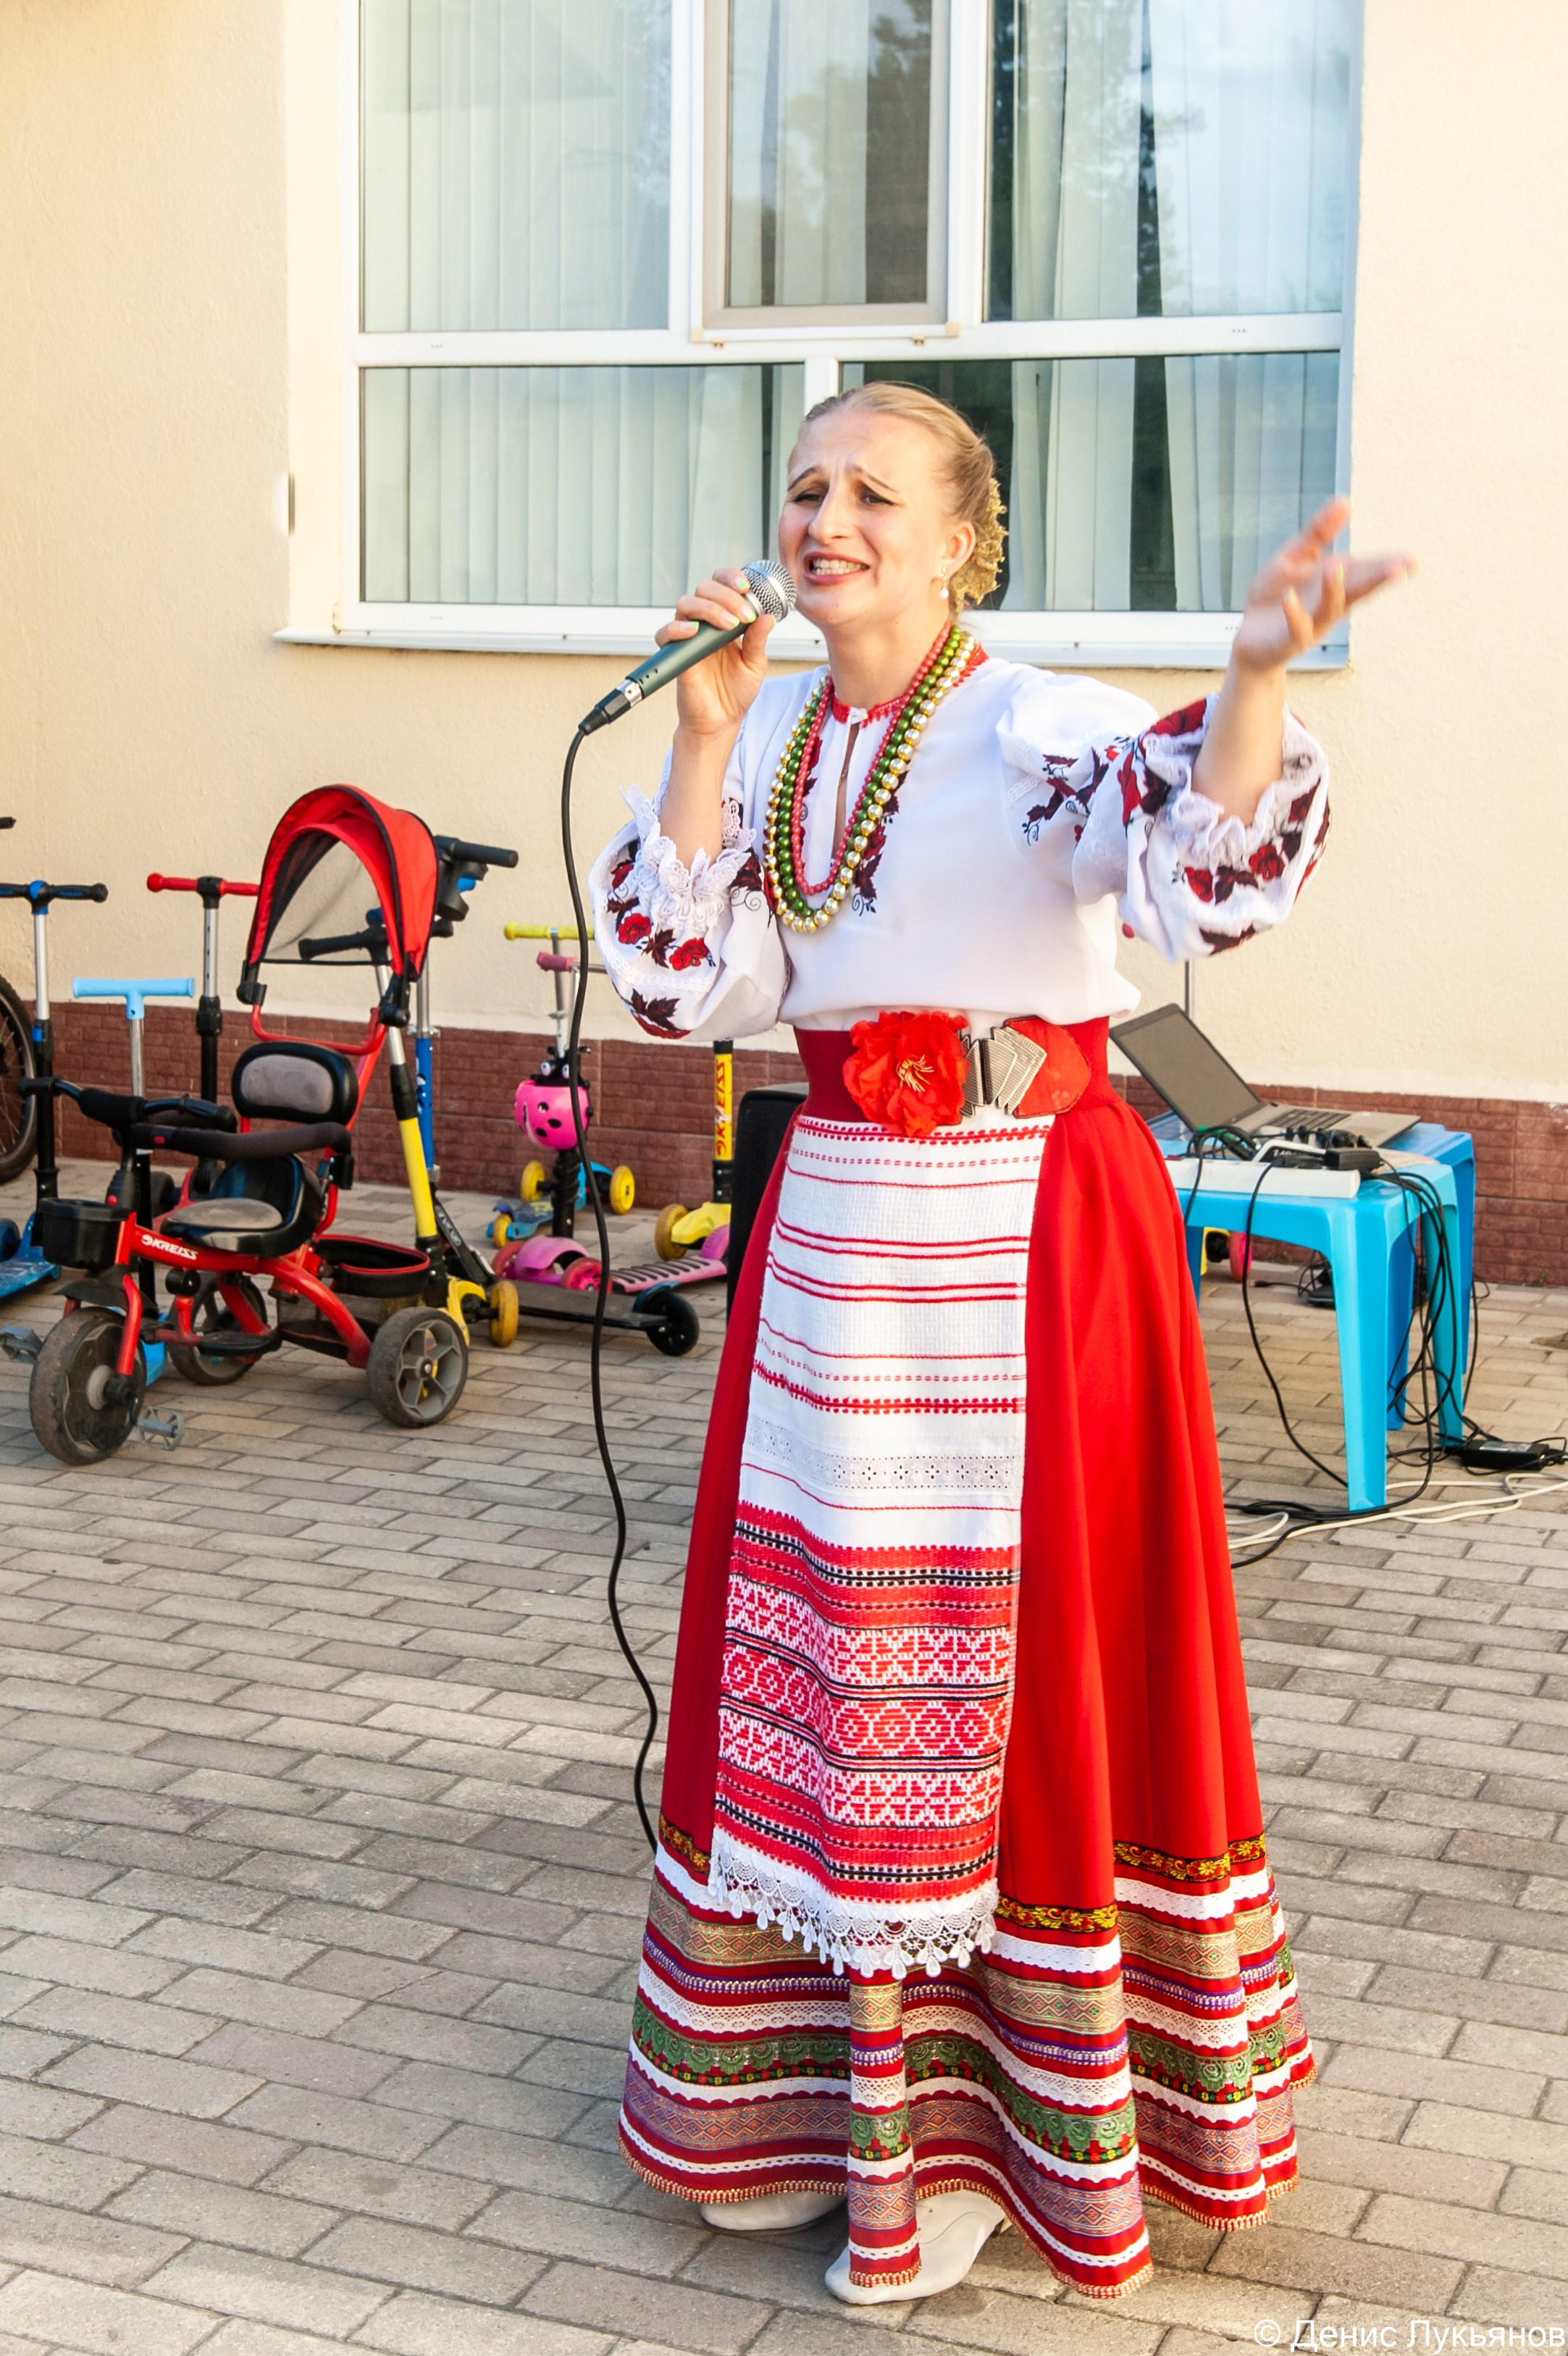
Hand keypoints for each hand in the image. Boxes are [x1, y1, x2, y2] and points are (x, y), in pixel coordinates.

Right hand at [660, 570, 777, 744]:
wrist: (721, 720)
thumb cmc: (736, 691)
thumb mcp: (755, 663)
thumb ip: (758, 639)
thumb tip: (768, 615)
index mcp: (724, 618)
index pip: (721, 584)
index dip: (730, 577)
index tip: (746, 586)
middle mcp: (704, 623)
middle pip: (704, 588)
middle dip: (726, 596)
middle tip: (744, 615)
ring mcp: (688, 637)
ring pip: (686, 604)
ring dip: (709, 608)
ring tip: (729, 625)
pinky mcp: (675, 655)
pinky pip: (665, 633)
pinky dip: (677, 628)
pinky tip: (694, 632)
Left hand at [1231, 498, 1414, 674]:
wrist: (1248, 639)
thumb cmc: (1276, 596)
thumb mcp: (1296, 557)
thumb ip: (1319, 533)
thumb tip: (1346, 502)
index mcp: (1336, 583)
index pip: (1365, 572)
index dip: (1388, 566)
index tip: (1411, 561)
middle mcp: (1330, 605)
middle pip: (1357, 590)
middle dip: (1377, 579)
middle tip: (1400, 568)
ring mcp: (1310, 624)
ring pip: (1328, 608)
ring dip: (1333, 588)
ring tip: (1335, 566)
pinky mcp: (1287, 640)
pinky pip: (1294, 628)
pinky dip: (1294, 614)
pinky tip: (1289, 599)